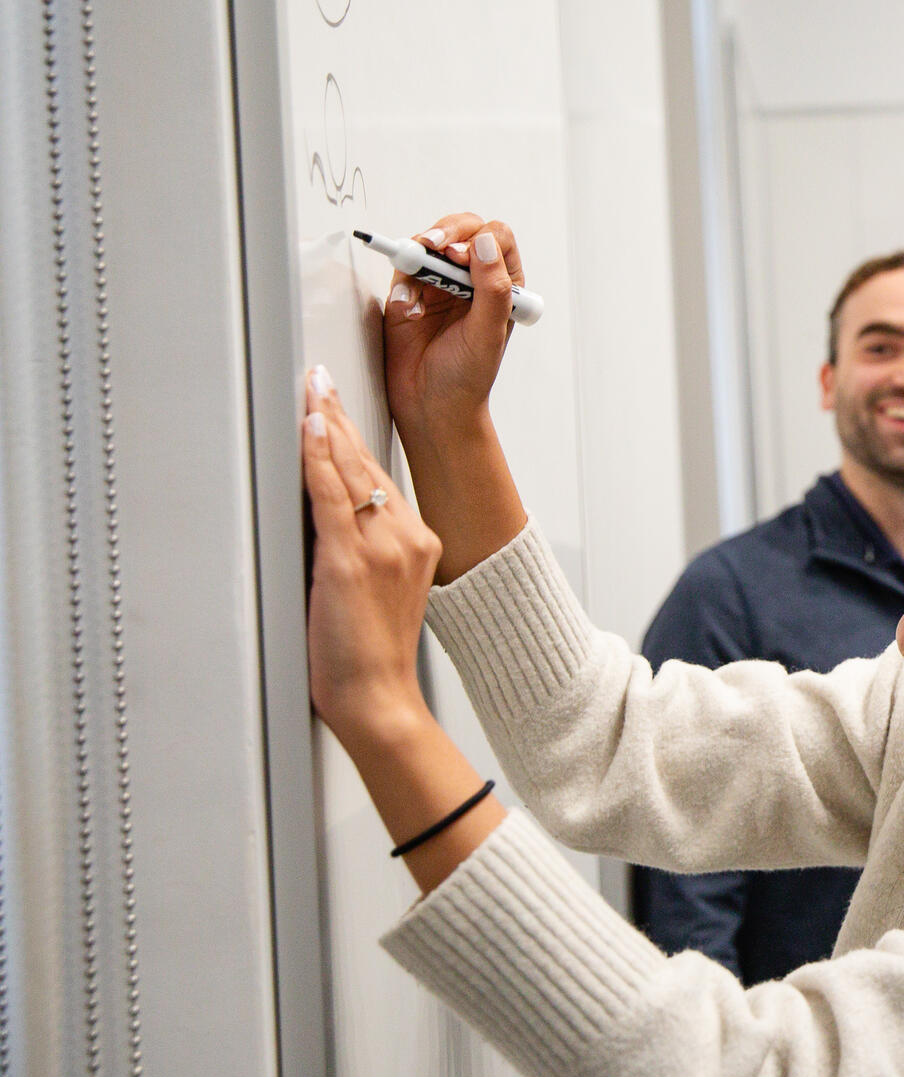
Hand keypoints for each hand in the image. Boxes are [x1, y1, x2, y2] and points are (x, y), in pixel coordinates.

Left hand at [302, 367, 443, 742]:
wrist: (378, 698)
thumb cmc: (371, 657)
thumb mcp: (379, 594)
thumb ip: (366, 552)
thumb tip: (330, 522)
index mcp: (419, 543)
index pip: (381, 478)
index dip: (353, 439)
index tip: (336, 408)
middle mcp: (409, 537)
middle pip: (367, 465)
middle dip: (338, 418)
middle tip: (320, 379)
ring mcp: (384, 547)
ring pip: (351, 472)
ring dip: (326, 425)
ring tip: (312, 390)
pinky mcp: (351, 561)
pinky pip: (333, 496)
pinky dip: (319, 458)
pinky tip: (312, 429)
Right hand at [382, 213, 524, 445]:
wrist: (431, 406)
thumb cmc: (468, 375)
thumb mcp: (489, 333)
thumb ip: (492, 288)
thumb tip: (484, 243)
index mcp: (501, 285)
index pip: (495, 238)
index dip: (478, 239)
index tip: (461, 257)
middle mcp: (471, 279)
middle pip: (461, 230)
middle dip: (445, 232)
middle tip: (433, 246)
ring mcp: (438, 283)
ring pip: (428, 244)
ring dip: (420, 255)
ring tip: (418, 288)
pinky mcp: (409, 293)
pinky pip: (403, 270)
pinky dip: (402, 282)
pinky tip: (409, 310)